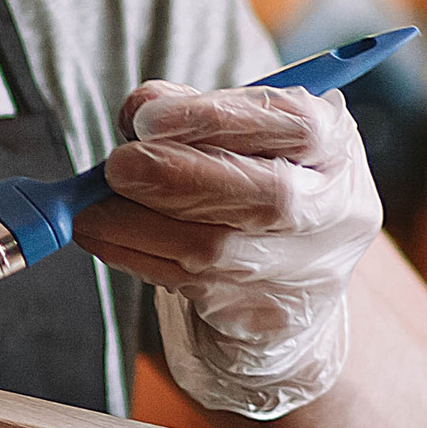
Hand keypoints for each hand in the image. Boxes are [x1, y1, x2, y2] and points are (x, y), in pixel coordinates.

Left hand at [81, 78, 381, 421]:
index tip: (147, 118)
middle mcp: (334, 211)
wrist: (294, 284)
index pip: (295, 125)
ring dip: (138, 224)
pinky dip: (134, 255)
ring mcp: (305, 271)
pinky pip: (188, 286)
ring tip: (89, 208)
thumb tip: (140, 111)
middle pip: (267, 196)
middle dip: (177, 177)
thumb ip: (194, 111)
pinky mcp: (264, 316)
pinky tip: (103, 236)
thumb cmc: (256, 184)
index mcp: (337, 148)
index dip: (219, 118)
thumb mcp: (245, 135)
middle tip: (116, 166)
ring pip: (217, 249)